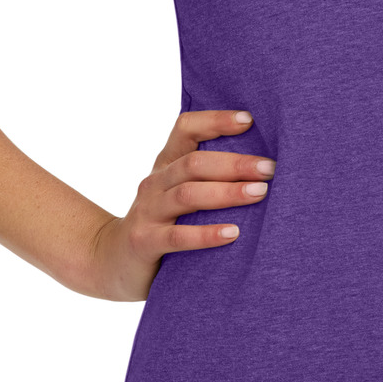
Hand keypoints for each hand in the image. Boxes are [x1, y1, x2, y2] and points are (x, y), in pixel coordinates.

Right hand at [87, 109, 273, 301]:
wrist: (112, 261)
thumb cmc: (162, 222)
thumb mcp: (177, 192)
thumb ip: (207, 176)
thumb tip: (262, 165)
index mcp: (166, 164)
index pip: (186, 128)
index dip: (216, 120)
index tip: (249, 120)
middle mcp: (155, 182)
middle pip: (194, 163)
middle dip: (234, 163)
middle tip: (269, 168)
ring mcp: (147, 211)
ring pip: (188, 194)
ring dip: (226, 192)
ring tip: (259, 193)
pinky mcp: (145, 241)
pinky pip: (178, 236)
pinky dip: (207, 234)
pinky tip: (234, 233)